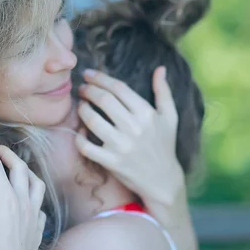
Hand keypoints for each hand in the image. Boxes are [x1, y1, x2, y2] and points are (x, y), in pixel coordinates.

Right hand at [0, 138, 45, 249]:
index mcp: (5, 197)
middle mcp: (23, 201)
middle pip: (19, 167)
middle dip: (7, 154)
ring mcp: (33, 214)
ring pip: (36, 183)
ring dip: (26, 170)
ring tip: (17, 167)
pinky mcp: (38, 228)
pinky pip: (40, 204)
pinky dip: (34, 194)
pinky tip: (27, 198)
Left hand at [75, 67, 184, 210]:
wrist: (162, 180)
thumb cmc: (164, 145)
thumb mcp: (170, 117)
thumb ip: (164, 91)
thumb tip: (160, 68)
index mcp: (147, 114)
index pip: (118, 88)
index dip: (100, 78)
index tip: (88, 74)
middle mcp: (134, 128)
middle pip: (103, 100)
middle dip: (88, 90)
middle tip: (81, 88)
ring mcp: (121, 146)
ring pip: (92, 120)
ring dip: (82, 109)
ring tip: (81, 105)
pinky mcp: (111, 162)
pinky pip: (86, 146)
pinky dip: (79, 136)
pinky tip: (81, 130)